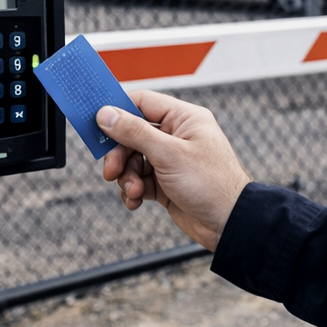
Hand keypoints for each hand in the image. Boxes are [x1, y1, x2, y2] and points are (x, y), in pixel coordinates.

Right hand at [98, 90, 250, 251]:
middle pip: (133, 134)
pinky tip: (135, 200)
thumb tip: (107, 114)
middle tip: (111, 170)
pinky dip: (133, 190)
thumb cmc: (212, 184)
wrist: (229, 223)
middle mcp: (178, 136)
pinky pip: (140, 180)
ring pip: (134, 160)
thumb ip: (135, 132)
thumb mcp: (168, 154)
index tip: (97, 125)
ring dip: (127, 176)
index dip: (118, 112)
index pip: (143, 103)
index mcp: (184, 119)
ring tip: (133, 190)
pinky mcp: (167, 183)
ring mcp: (172, 160)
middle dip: (120, 154)